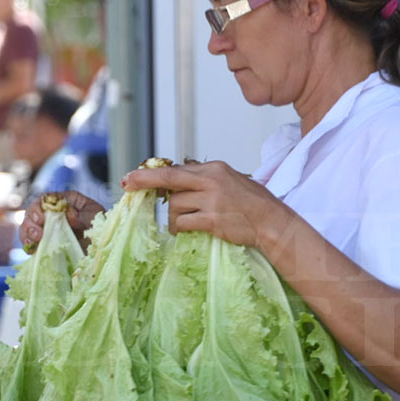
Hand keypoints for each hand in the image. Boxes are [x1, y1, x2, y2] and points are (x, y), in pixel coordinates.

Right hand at [20, 191, 104, 252]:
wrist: (104, 245)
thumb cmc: (101, 225)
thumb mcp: (96, 216)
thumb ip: (83, 214)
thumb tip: (68, 214)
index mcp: (64, 201)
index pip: (45, 199)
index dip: (38, 207)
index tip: (41, 218)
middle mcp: (53, 213)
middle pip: (32, 212)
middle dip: (31, 222)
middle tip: (37, 234)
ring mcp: (48, 227)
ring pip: (29, 226)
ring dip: (27, 233)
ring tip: (34, 242)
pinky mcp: (46, 242)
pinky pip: (32, 242)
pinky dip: (29, 245)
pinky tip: (32, 250)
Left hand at [121, 161, 289, 248]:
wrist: (272, 222)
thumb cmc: (252, 204)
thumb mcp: (230, 181)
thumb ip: (204, 180)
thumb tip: (176, 183)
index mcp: (215, 169)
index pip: (177, 169)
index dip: (153, 174)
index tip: (133, 176)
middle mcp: (212, 181)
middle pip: (170, 180)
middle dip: (145, 182)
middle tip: (127, 184)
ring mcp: (212, 200)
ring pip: (176, 206)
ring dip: (174, 218)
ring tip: (184, 223)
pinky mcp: (213, 220)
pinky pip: (184, 223)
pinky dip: (180, 228)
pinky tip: (185, 231)